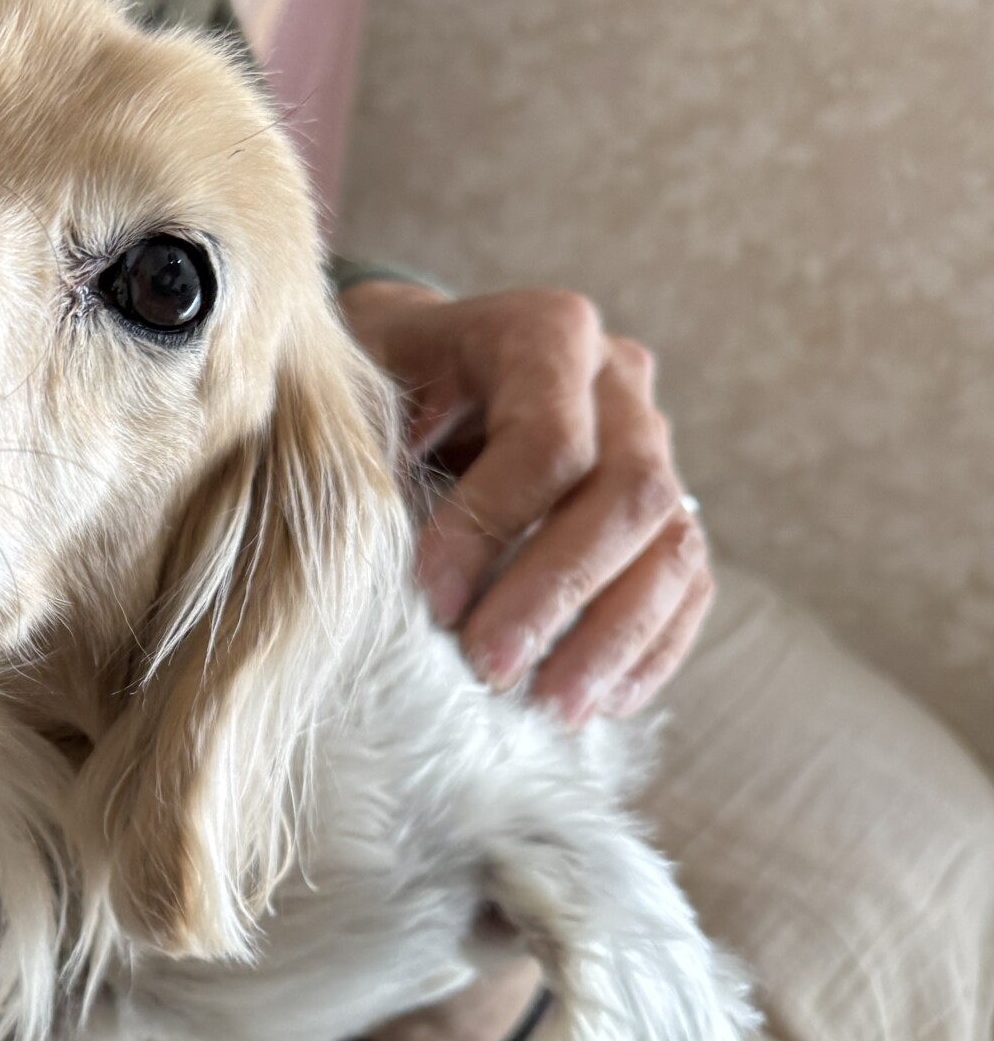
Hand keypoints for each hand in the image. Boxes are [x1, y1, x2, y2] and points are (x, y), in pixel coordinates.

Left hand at [340, 280, 712, 723]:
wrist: (406, 369)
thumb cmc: (371, 385)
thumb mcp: (353, 399)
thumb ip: (372, 461)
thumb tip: (383, 569)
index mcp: (542, 332)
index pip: (552, 439)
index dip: (495, 526)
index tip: (433, 599)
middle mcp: (616, 380)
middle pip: (629, 491)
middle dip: (559, 591)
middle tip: (493, 668)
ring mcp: (652, 443)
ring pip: (672, 543)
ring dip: (615, 636)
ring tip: (552, 708)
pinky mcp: (663, 507)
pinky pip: (686, 581)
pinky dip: (649, 647)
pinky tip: (599, 702)